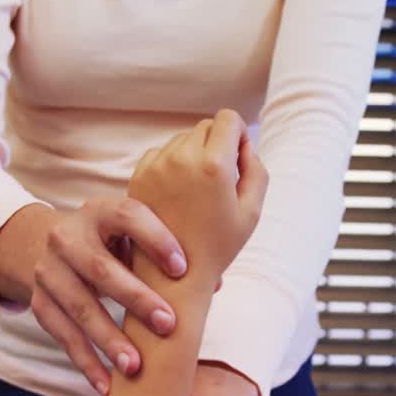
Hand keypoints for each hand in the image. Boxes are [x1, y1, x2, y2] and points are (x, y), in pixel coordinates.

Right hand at [0, 199, 189, 395]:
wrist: (49, 245)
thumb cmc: (112, 241)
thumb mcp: (133, 235)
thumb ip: (168, 252)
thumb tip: (212, 284)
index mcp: (100, 212)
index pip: (128, 217)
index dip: (156, 240)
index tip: (182, 269)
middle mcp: (68, 237)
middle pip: (101, 270)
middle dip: (136, 299)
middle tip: (168, 325)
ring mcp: (49, 271)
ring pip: (80, 307)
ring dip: (109, 340)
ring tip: (135, 366)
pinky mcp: (41, 303)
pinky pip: (63, 337)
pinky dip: (87, 364)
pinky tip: (108, 385)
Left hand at [127, 109, 268, 287]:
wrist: (173, 276)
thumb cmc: (218, 246)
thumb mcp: (252, 211)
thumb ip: (256, 168)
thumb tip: (244, 145)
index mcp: (213, 165)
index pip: (228, 119)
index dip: (238, 134)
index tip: (238, 159)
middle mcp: (182, 158)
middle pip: (205, 127)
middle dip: (217, 145)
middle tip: (220, 181)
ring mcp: (157, 165)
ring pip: (183, 139)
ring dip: (194, 154)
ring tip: (198, 191)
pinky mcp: (139, 175)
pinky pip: (162, 154)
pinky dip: (173, 165)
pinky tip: (179, 193)